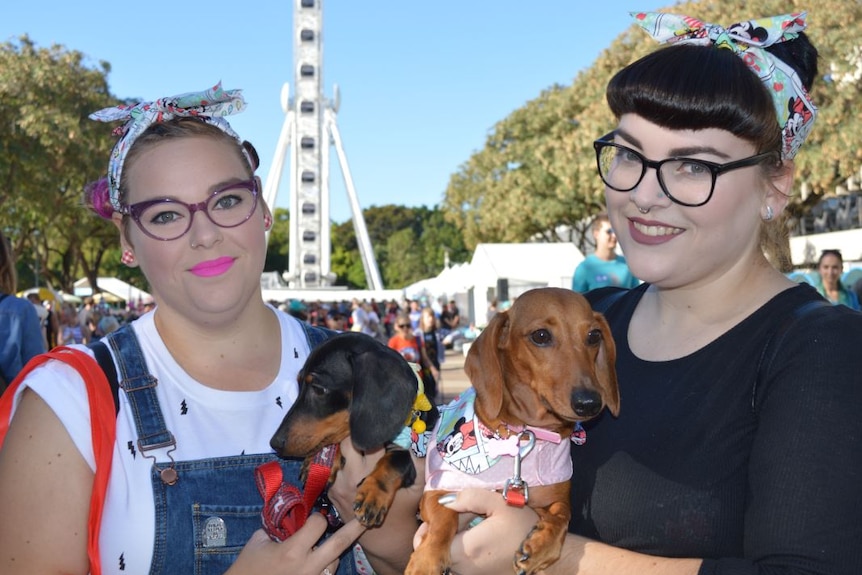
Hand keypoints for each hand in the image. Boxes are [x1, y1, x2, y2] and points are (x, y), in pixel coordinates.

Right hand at [226, 513, 363, 574]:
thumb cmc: (247, 567)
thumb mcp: (258, 541)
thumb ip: (279, 527)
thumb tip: (292, 515)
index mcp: (292, 550)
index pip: (319, 524)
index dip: (316, 518)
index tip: (312, 518)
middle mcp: (307, 567)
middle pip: (340, 543)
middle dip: (355, 528)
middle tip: (366, 517)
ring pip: (335, 562)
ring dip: (332, 552)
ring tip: (322, 549)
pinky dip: (325, 569)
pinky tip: (318, 564)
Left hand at [328, 437, 422, 574]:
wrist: (384, 538)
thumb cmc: (403, 509)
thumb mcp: (416, 486)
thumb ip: (418, 463)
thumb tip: (415, 444)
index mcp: (375, 471)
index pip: (370, 441)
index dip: (376, 435)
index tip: (381, 435)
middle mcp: (354, 475)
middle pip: (348, 442)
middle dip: (358, 440)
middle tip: (367, 444)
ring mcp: (339, 483)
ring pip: (339, 455)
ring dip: (349, 455)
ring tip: (360, 460)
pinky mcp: (331, 491)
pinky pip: (334, 470)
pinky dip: (343, 468)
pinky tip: (353, 475)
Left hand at [414, 488, 537, 574]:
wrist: (543, 550)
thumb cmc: (522, 525)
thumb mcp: (498, 502)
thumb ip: (469, 497)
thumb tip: (444, 501)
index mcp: (468, 548)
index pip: (434, 544)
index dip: (428, 533)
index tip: (430, 522)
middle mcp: (467, 568)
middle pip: (441, 553)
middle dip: (439, 538)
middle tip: (448, 521)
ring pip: (450, 561)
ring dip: (451, 545)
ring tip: (464, 529)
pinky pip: (462, 566)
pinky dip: (462, 554)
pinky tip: (473, 540)